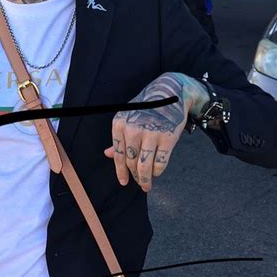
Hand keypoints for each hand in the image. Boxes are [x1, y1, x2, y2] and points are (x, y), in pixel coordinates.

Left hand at [104, 73, 204, 191]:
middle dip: (135, 176)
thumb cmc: (146, 107)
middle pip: (131, 162)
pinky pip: (160, 162)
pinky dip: (158, 171)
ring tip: (147, 184)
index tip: (123, 182)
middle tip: (140, 183)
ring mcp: (151, 134)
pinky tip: (157, 172)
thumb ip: (118, 138)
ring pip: (145, 166)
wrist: (169, 92)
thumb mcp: (127, 118)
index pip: (117, 155)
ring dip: (146, 178)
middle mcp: (133, 130)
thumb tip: (107, 154)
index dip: (120, 172)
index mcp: (120, 124)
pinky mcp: (168, 138)